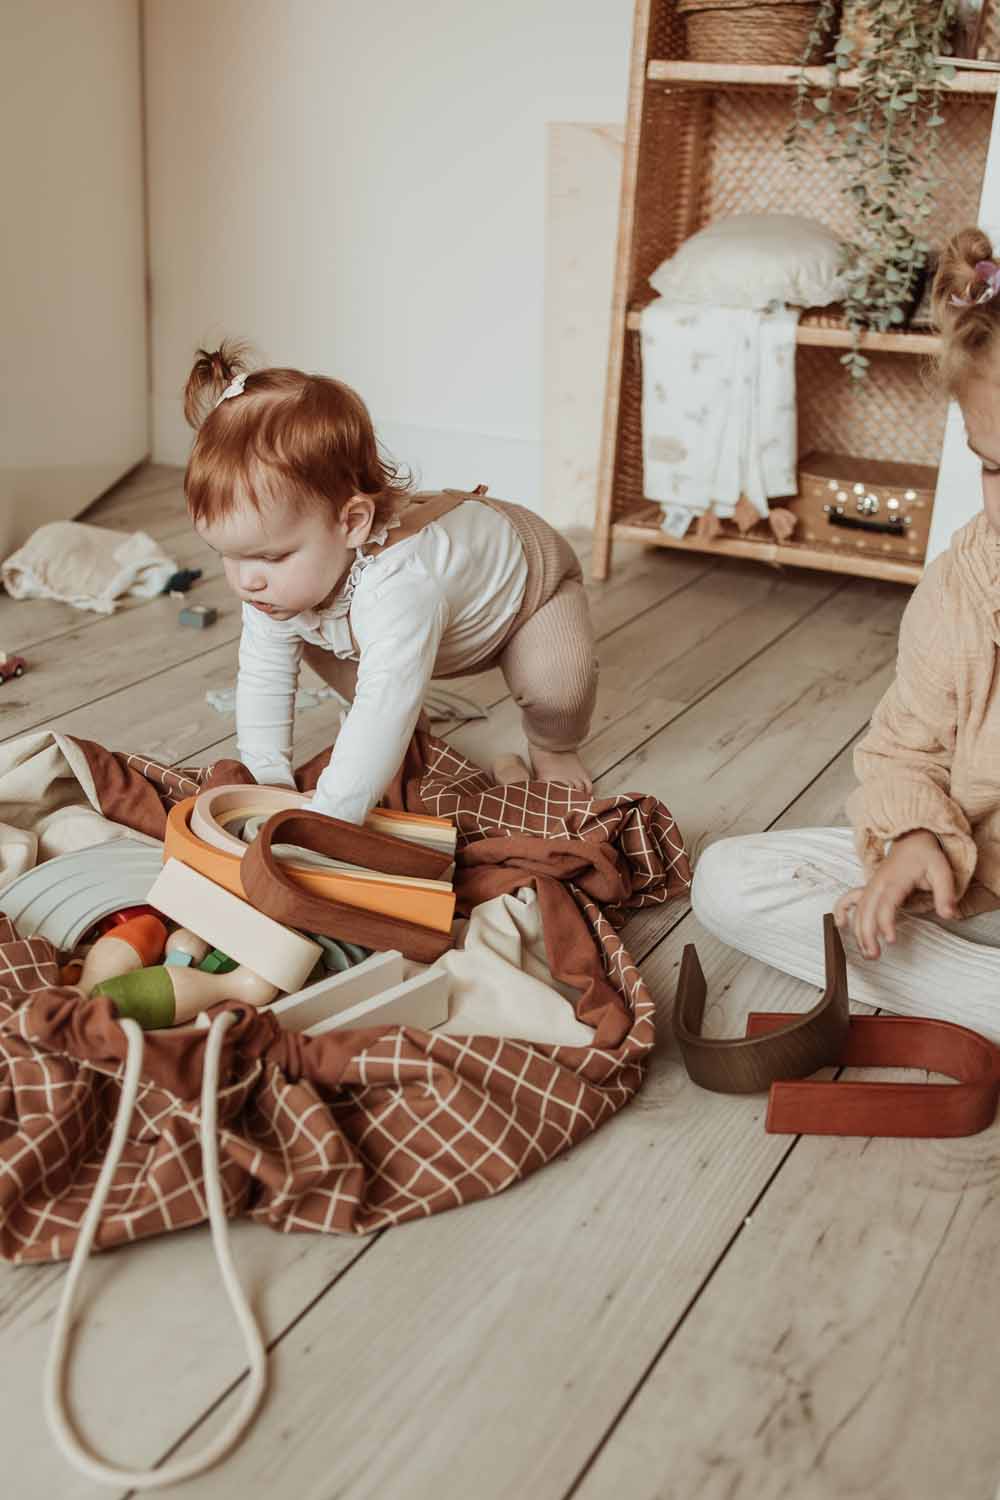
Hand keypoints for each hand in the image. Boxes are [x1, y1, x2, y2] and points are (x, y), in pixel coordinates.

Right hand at [833, 829, 956, 959]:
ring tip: (867, 952)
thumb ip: (946, 894)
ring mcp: (870, 885)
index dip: (885, 923)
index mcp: (894, 880)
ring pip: (858, 910)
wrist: (912, 839)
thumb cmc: (926, 856)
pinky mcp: (868, 888)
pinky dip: (841, 910)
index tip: (891, 940)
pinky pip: (849, 899)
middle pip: (866, 911)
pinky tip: (840, 925)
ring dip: (858, 931)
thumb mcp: (942, 872)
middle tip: (875, 955)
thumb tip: (949, 915)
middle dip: (867, 934)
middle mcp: (878, 883)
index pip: (885, 904)